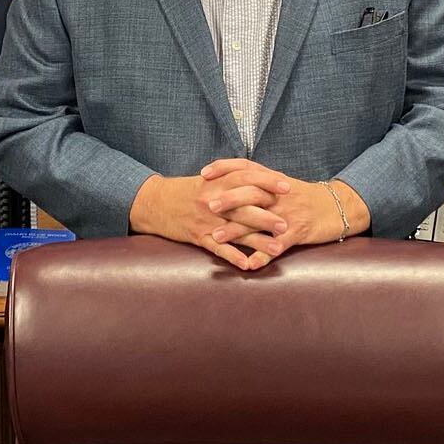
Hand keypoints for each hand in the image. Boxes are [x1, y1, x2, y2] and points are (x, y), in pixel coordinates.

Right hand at [131, 173, 281, 270]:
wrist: (156, 203)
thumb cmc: (188, 191)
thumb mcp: (209, 179)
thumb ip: (232, 177)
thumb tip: (261, 178)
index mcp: (218, 182)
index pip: (247, 178)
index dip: (268, 182)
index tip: (287, 187)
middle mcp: (213, 200)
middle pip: (245, 207)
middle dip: (268, 216)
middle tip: (287, 225)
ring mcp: (207, 220)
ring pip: (236, 231)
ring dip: (258, 241)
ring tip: (278, 249)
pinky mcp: (198, 236)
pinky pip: (218, 248)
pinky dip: (233, 257)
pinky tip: (247, 265)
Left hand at [199, 159, 368, 253]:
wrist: (337, 208)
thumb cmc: (304, 198)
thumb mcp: (282, 184)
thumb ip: (259, 180)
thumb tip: (231, 177)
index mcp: (273, 180)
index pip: (246, 167)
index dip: (224, 168)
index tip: (203, 173)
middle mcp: (279, 195)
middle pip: (251, 192)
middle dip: (228, 199)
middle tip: (208, 206)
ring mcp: (288, 214)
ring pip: (259, 221)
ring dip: (237, 231)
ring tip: (216, 238)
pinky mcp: (298, 233)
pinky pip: (278, 246)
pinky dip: (263, 256)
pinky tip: (249, 265)